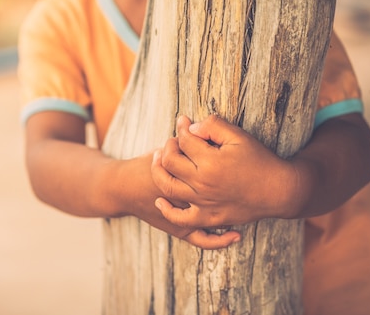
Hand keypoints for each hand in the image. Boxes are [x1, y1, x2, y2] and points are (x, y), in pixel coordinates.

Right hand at [119, 153, 240, 249]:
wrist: (121, 189)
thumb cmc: (143, 168)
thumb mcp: (164, 149)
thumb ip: (180, 143)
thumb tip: (197, 129)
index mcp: (183, 175)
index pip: (213, 171)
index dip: (228, 165)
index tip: (238, 160)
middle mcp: (185, 199)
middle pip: (219, 196)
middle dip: (233, 187)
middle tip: (245, 179)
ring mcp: (183, 218)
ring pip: (214, 220)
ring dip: (233, 213)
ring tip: (248, 205)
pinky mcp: (179, 229)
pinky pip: (203, 239)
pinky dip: (220, 240)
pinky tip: (236, 234)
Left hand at [152, 115, 294, 229]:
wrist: (279, 191)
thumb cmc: (260, 160)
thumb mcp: (239, 136)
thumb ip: (213, 126)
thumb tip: (190, 127)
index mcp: (210, 162)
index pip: (184, 140)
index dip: (181, 127)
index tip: (183, 121)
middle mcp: (203, 184)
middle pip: (169, 161)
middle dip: (168, 146)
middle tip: (174, 140)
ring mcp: (204, 203)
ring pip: (167, 186)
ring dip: (158, 171)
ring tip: (159, 159)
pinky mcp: (208, 218)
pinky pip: (180, 218)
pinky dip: (167, 210)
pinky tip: (160, 200)